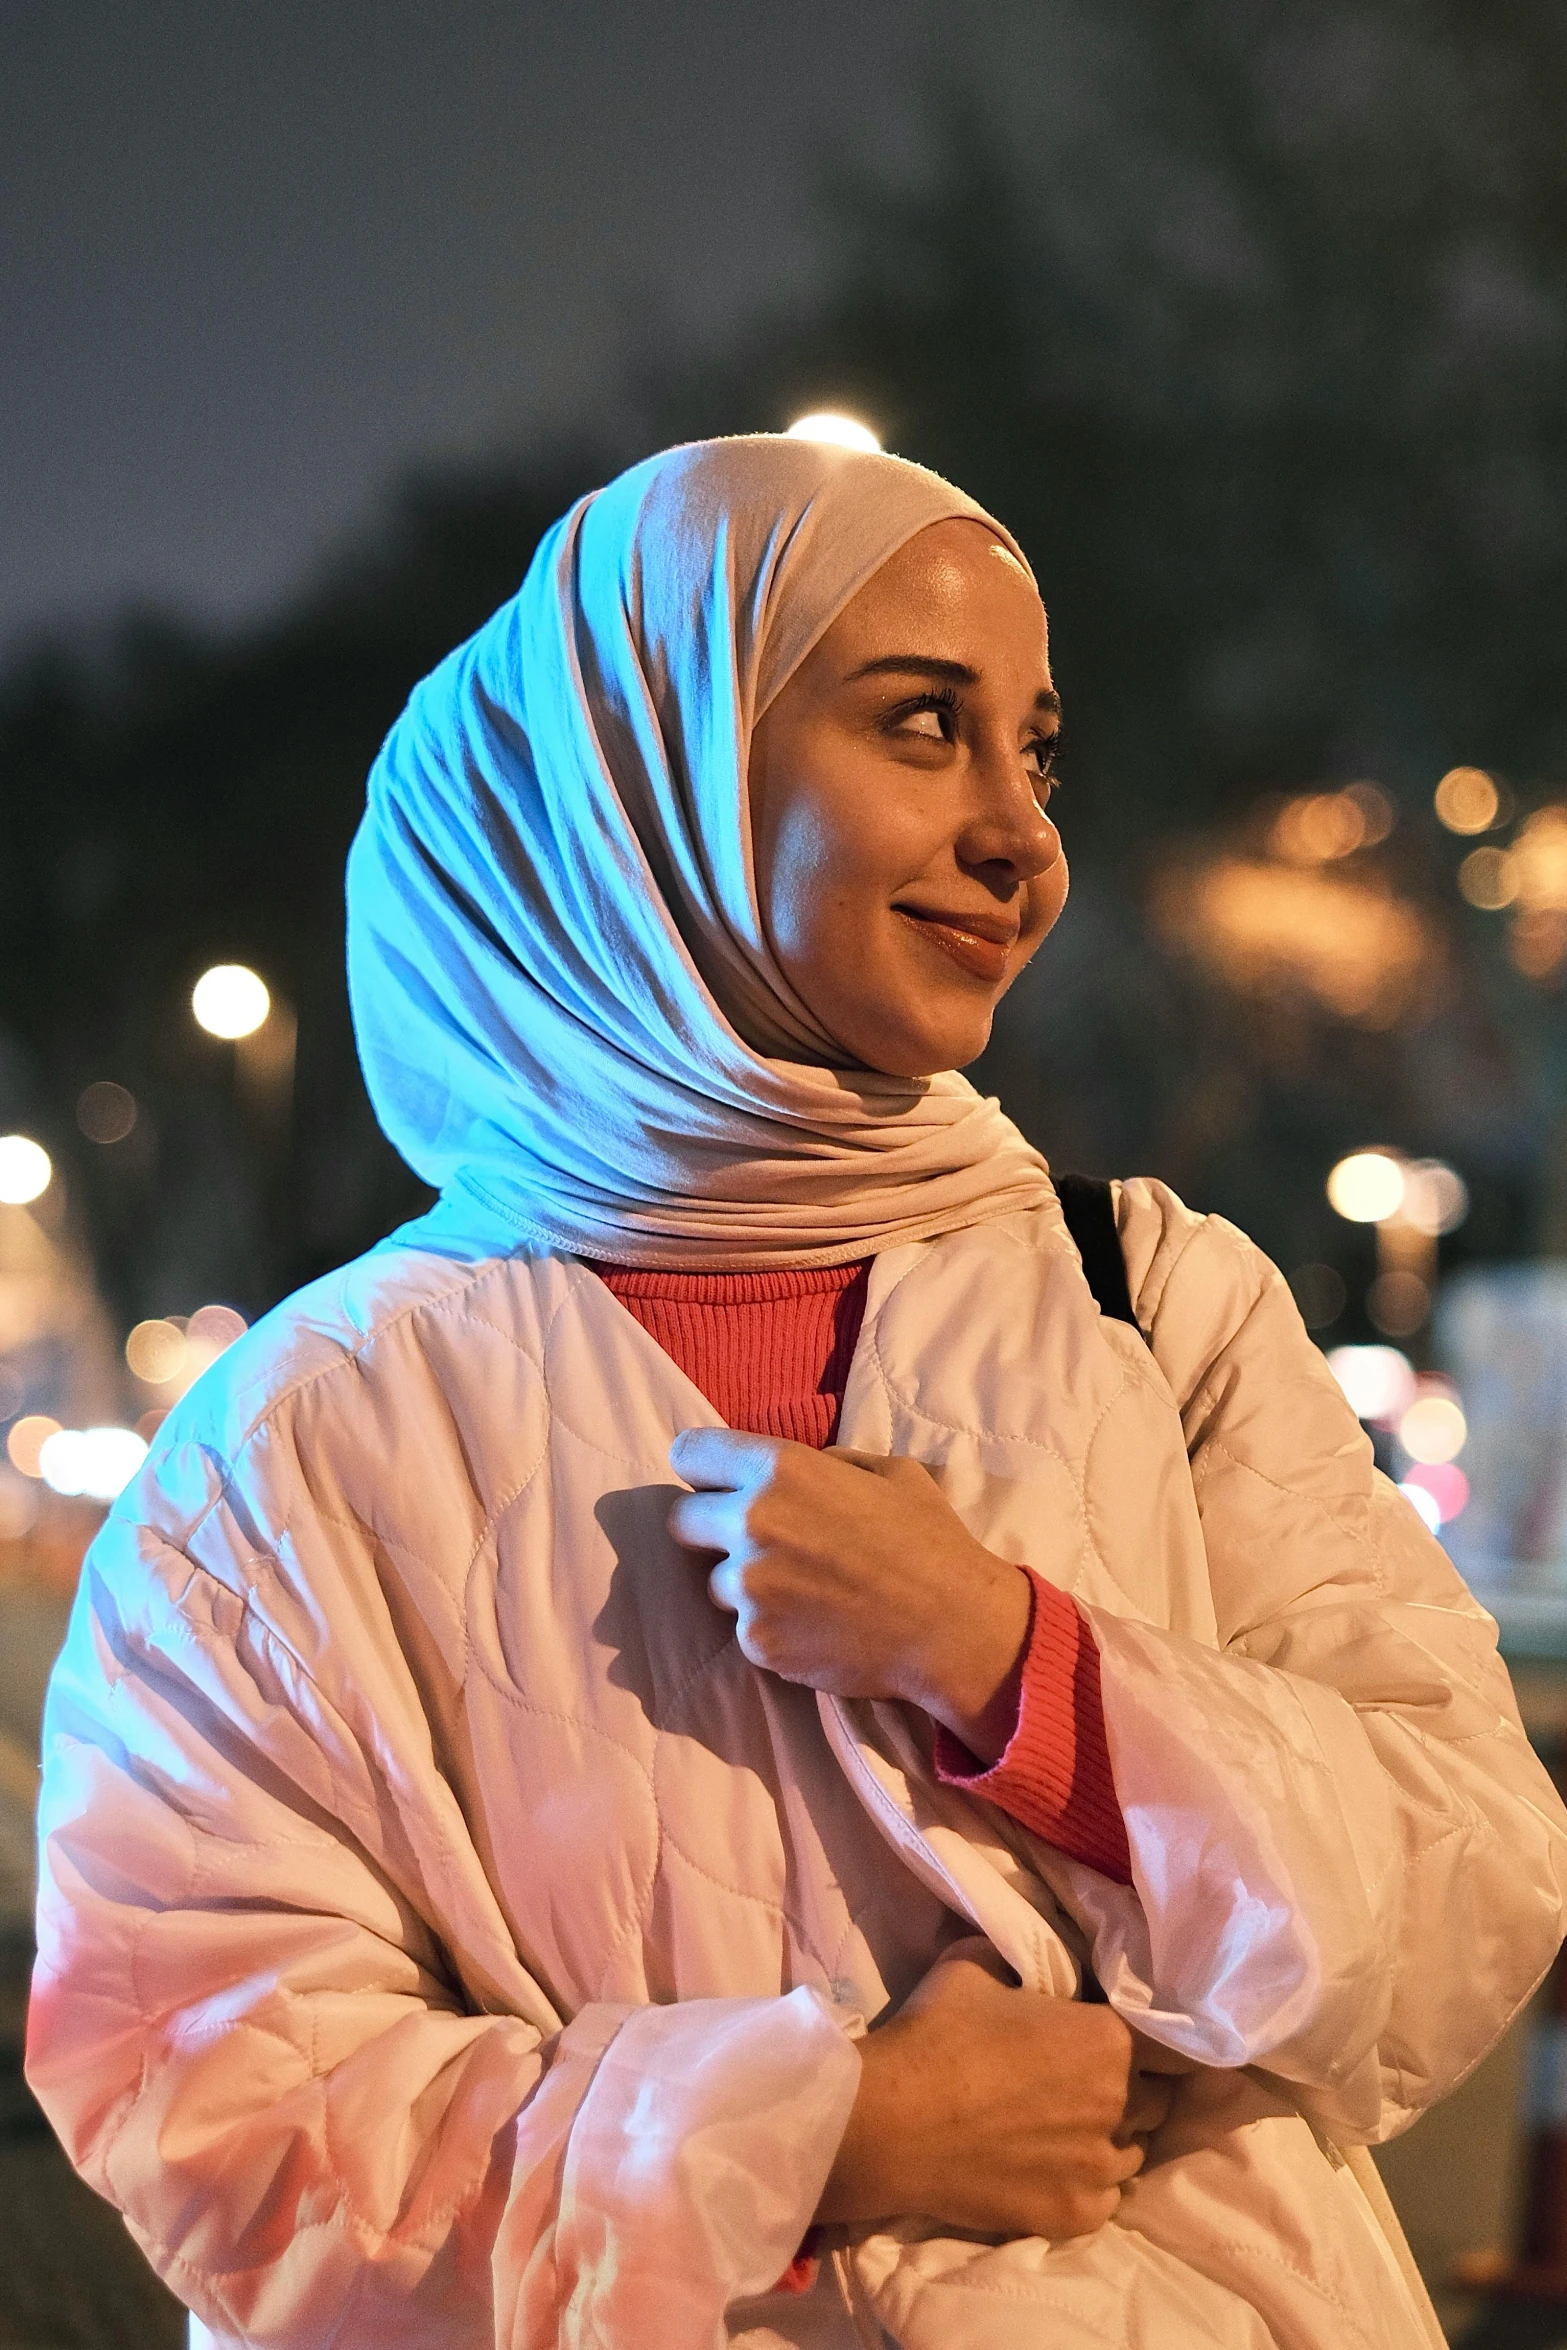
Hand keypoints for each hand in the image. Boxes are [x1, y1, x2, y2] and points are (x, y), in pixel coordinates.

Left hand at [667, 1428, 1031, 1760]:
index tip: (716, 1485)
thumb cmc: (930, 1541)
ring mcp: (750, 1588)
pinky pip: (745, 1629)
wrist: (954, 1628)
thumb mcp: (889, 1471)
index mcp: (781, 1470)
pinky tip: (816, 1626)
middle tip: (758, 1543)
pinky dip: (771, 1629)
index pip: (689, 1453)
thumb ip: (828, 1463)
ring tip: (803, 1593)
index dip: (702, 1470)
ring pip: (716, 1582)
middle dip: (711, 1528)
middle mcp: (753, 1522)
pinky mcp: (757, 1641)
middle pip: (683, 1521)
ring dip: (746, 1585)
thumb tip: (799, 1469)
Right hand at [817, 1950, 1187, 2239]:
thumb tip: (1029, 1968)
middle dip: (1130, 2089)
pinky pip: (1106, 2199)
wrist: (892, 2122)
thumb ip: (1020, 1963)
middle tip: (1085, 2083)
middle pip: (1155, 2099)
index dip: (1142, 2040)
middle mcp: (1119, 2104)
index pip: (1162, 2042)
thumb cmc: (937, 2034)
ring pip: (1133, 2152)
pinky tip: (1056, 2168)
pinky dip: (1089, 2184)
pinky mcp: (1074, 2215)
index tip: (1113, 2041)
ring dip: (1113, 2137)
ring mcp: (1099, 2168)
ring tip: (1069, 2129)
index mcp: (1107, 2039)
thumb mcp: (976, 1964)